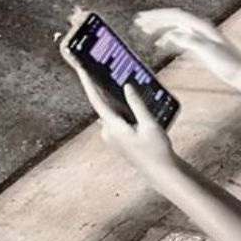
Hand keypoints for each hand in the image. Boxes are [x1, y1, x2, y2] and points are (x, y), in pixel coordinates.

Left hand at [61, 44, 177, 176]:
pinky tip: (132, 103)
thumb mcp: (150, 125)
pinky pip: (117, 119)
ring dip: (116, 98)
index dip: (87, 82)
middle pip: (103, 103)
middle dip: (104, 87)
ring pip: (112, 111)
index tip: (80, 68)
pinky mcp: (119, 140)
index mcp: (114, 127)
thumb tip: (127, 87)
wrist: (161, 172)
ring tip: (123, 82)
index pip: (97, 100)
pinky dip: (122, 109)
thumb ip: (137, 104)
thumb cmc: (157, 150)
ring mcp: (113, 137)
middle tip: (102, 68)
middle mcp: (109, 132)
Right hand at [133, 8, 240, 84]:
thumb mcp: (207, 51)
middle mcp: (200, 28)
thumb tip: (172, 35)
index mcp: (201, 26)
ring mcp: (201, 36)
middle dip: (155, 20)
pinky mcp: (202, 46)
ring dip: (160, 29)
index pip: (175, 15)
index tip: (141, 18)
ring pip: (176, 28)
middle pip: (173, 19)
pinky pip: (181, 38)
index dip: (157, 16)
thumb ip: (189, 41)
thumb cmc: (227, 63)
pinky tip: (160, 45)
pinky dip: (169, 40)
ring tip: (145, 33)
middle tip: (138, 22)